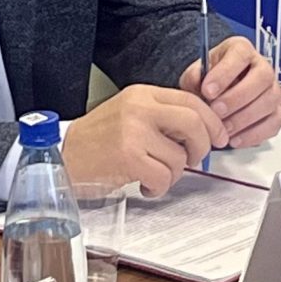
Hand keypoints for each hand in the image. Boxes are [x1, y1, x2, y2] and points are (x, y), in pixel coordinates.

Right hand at [63, 84, 220, 195]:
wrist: (62, 157)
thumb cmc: (98, 141)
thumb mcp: (130, 115)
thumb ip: (162, 116)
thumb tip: (203, 130)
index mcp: (143, 94)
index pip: (192, 100)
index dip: (212, 121)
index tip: (218, 138)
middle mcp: (139, 108)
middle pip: (194, 123)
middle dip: (201, 147)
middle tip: (192, 160)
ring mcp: (133, 131)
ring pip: (179, 157)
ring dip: (173, 174)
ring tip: (154, 175)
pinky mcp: (128, 157)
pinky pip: (163, 177)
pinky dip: (159, 188)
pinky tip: (144, 185)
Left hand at [181, 36, 280, 146]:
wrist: (219, 94)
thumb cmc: (210, 81)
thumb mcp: (197, 73)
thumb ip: (194, 76)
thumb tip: (197, 81)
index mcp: (242, 50)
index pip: (241, 54)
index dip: (225, 73)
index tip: (208, 91)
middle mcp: (263, 67)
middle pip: (262, 77)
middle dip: (237, 97)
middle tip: (216, 111)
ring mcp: (273, 90)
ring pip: (269, 102)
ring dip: (244, 119)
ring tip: (223, 129)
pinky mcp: (276, 112)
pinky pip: (273, 124)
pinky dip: (254, 134)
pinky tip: (234, 139)